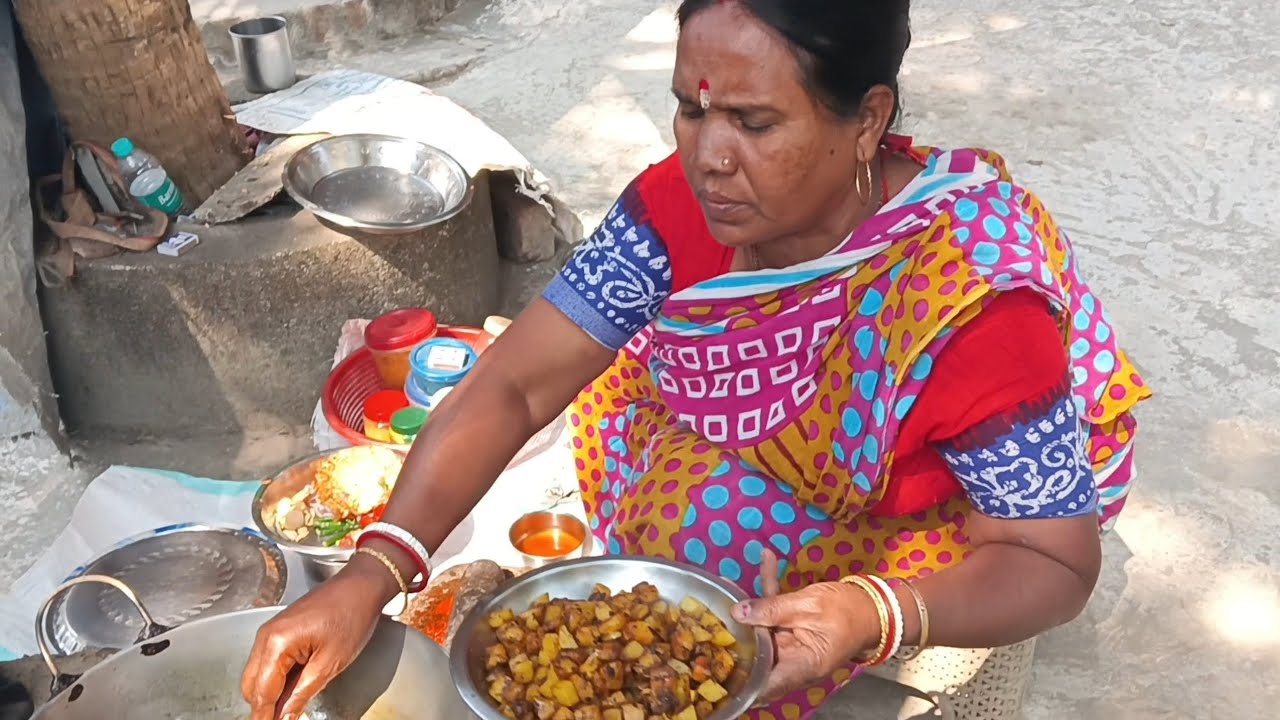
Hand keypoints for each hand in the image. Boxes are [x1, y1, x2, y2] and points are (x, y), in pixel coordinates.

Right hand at [240, 558, 391, 719]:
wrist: (361, 585)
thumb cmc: (352, 614)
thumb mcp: (331, 662)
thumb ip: (303, 692)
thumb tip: (285, 716)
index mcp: (277, 642)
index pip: (262, 691)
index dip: (264, 715)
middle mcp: (267, 635)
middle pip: (252, 685)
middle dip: (263, 706)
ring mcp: (272, 631)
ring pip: (258, 674)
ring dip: (268, 693)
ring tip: (286, 709)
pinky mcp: (280, 631)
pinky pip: (269, 661)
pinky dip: (275, 678)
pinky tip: (290, 690)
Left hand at [730, 550, 879, 701]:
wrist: (874, 606)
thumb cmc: (849, 610)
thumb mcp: (809, 605)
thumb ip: (773, 609)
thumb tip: (738, 612)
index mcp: (802, 666)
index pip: (765, 683)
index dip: (742, 680)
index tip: (719, 666)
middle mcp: (793, 662)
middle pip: (756, 656)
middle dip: (734, 639)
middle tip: (709, 617)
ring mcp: (790, 646)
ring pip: (760, 632)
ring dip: (746, 609)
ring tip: (724, 586)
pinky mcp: (791, 630)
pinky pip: (774, 614)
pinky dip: (768, 592)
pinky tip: (766, 559)